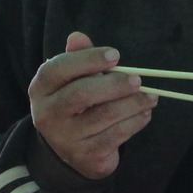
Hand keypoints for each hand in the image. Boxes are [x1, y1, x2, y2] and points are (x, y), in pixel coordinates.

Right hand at [29, 31, 156, 179]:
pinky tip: (145, 114)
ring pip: (104, 116)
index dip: (88, 59)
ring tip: (150, 97)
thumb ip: (77, 58)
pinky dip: (135, 122)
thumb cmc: (75, 106)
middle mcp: (47, 114)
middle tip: (138, 80)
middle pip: (81, 94)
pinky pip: (115, 136)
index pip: (59, 69)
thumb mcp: (72, 81)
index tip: (116, 55)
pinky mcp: (85, 156)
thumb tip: (78, 36)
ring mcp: (65, 138)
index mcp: (41, 89)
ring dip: (132, 104)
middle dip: (114, 84)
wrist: (70, 152)